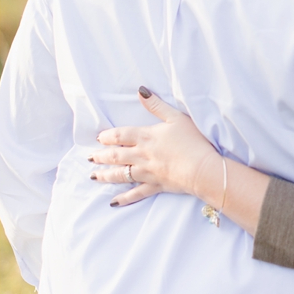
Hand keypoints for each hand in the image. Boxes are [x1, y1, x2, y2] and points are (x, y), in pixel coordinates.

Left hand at [90, 87, 224, 206]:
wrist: (203, 169)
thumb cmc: (193, 141)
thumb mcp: (176, 117)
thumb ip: (157, 105)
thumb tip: (141, 91)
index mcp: (146, 137)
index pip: (121, 135)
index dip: (108, 136)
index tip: (99, 138)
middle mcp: (142, 155)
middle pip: (116, 155)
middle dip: (101, 156)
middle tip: (90, 158)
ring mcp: (147, 172)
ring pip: (121, 174)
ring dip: (106, 175)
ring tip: (94, 176)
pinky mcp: (155, 186)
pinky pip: (135, 193)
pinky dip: (124, 198)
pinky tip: (113, 202)